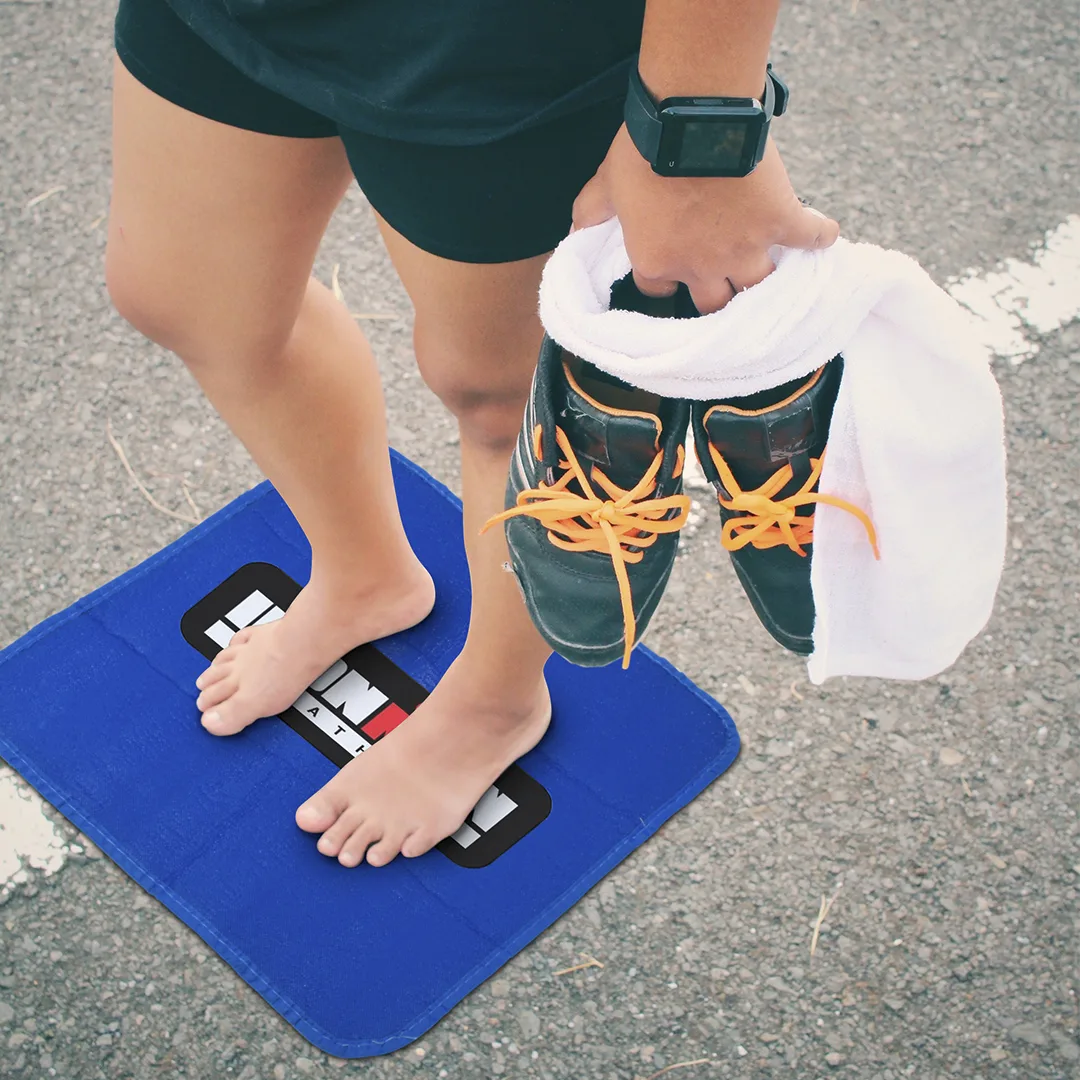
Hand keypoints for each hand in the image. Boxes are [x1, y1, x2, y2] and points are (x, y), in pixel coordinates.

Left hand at [572, 124, 839, 313]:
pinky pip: (810, 238)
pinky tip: (824, 238)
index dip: (665, 278)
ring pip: (761, 286)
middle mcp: (702, 267)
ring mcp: (745, 248)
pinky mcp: (780, 221)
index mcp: (659, 263)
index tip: (671, 264)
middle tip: (724, 286)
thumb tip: (575, 231)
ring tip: (773, 280)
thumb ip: (590, 212)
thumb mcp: (605, 184)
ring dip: (765, 282)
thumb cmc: (642, 151)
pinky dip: (819, 237)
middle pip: (714, 303)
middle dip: (717, 296)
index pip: (660, 291)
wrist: (691, 120)